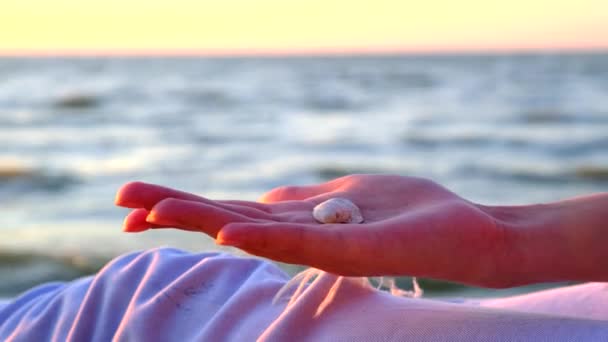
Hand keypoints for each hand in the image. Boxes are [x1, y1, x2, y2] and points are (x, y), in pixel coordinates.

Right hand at [116, 175, 511, 286]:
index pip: (233, 212)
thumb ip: (306, 201)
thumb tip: (267, 198)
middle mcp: (305, 234)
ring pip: (256, 233)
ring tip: (153, 213)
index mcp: (302, 219)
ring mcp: (327, 244)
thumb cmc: (414, 212)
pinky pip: (306, 243)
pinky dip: (265, 239)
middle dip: (176, 212)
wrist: (472, 237)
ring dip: (204, 222)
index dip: (186, 206)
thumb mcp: (350, 193)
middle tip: (121, 205)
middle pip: (230, 221)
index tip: (140, 201)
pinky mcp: (357, 249)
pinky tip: (228, 235)